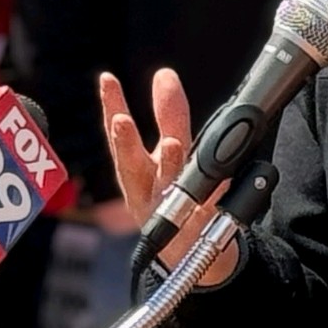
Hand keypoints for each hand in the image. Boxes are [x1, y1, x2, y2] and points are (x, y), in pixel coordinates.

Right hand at [100, 67, 237, 284]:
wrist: (186, 251)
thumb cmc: (169, 196)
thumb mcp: (166, 154)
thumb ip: (167, 116)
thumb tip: (164, 75)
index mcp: (136, 170)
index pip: (119, 133)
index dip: (112, 106)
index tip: (107, 81)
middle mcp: (144, 191)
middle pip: (131, 164)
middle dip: (124, 143)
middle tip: (119, 121)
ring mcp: (166, 211)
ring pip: (165, 188)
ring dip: (167, 166)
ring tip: (171, 145)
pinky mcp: (193, 229)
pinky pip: (205, 210)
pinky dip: (211, 196)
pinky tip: (219, 181)